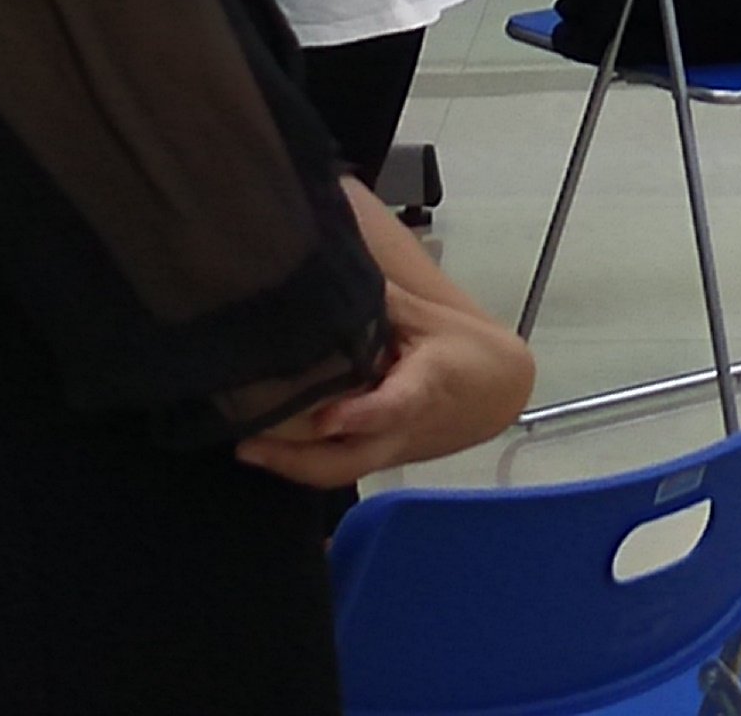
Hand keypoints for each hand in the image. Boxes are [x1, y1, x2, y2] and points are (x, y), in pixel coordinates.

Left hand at [238, 193, 533, 486]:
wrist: (494, 395)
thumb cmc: (458, 349)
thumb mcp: (425, 316)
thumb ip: (379, 301)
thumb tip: (329, 268)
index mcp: (424, 388)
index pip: (394, 408)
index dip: (362, 416)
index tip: (325, 419)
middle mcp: (402, 430)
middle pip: (352, 460)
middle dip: (300, 459)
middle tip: (249, 444)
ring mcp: (387, 450)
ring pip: (339, 473)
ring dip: (292, 466)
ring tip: (246, 447)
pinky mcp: (375, 458)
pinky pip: (336, 467)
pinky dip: (301, 461)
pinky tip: (265, 443)